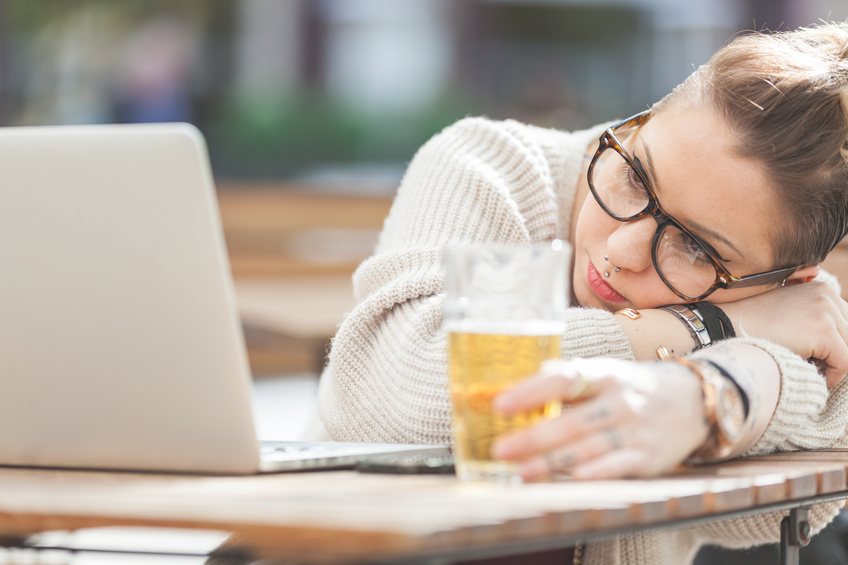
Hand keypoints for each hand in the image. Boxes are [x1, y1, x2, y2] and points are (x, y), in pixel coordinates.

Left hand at [491, 358, 709, 480]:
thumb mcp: (605, 373)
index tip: (500, 404)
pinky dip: (596, 472)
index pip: (564, 378)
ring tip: (521, 472)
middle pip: (573, 420)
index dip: (531, 391)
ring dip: (553, 462)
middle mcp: (620, 401)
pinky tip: (572, 478)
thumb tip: (515, 388)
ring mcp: (636, 430)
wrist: (696, 400)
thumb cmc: (633, 387)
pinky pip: (618, 466)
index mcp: (605, 374)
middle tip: (499, 448)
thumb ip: (566, 382)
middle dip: (533, 437)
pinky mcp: (648, 457)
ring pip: (589, 447)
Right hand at [719, 282, 847, 387]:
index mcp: (822, 287)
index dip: (838, 343)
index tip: (822, 358)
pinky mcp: (823, 332)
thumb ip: (814, 318)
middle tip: (816, 366)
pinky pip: (844, 363)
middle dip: (838, 354)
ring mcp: (826, 312)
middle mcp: (828, 294)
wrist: (729, 325)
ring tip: (812, 370)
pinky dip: (831, 376)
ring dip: (834, 366)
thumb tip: (838, 344)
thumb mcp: (790, 312)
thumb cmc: (753, 324)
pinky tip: (811, 374)